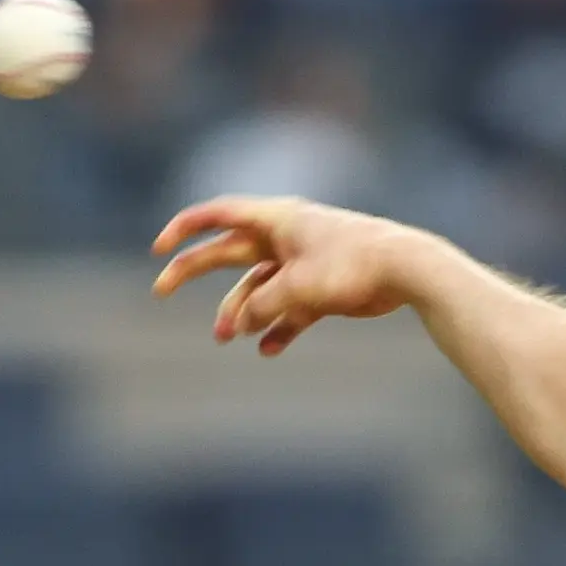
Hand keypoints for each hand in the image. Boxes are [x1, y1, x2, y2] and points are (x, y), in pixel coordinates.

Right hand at [150, 197, 450, 355]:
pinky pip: (289, 310)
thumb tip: (242, 322)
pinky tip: (269, 349)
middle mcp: (284, 237)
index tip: (159, 248)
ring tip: (228, 337)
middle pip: (226, 252)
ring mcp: (302, 263)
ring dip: (241, 312)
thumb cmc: (352, 266)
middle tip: (160, 291)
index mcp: (276, 220)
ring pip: (257, 288)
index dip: (184, 228)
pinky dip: (278, 329)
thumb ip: (263, 304)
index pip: (218, 215)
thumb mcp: (299, 287)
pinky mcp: (321, 289)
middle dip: (193, 271)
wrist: (406, 271)